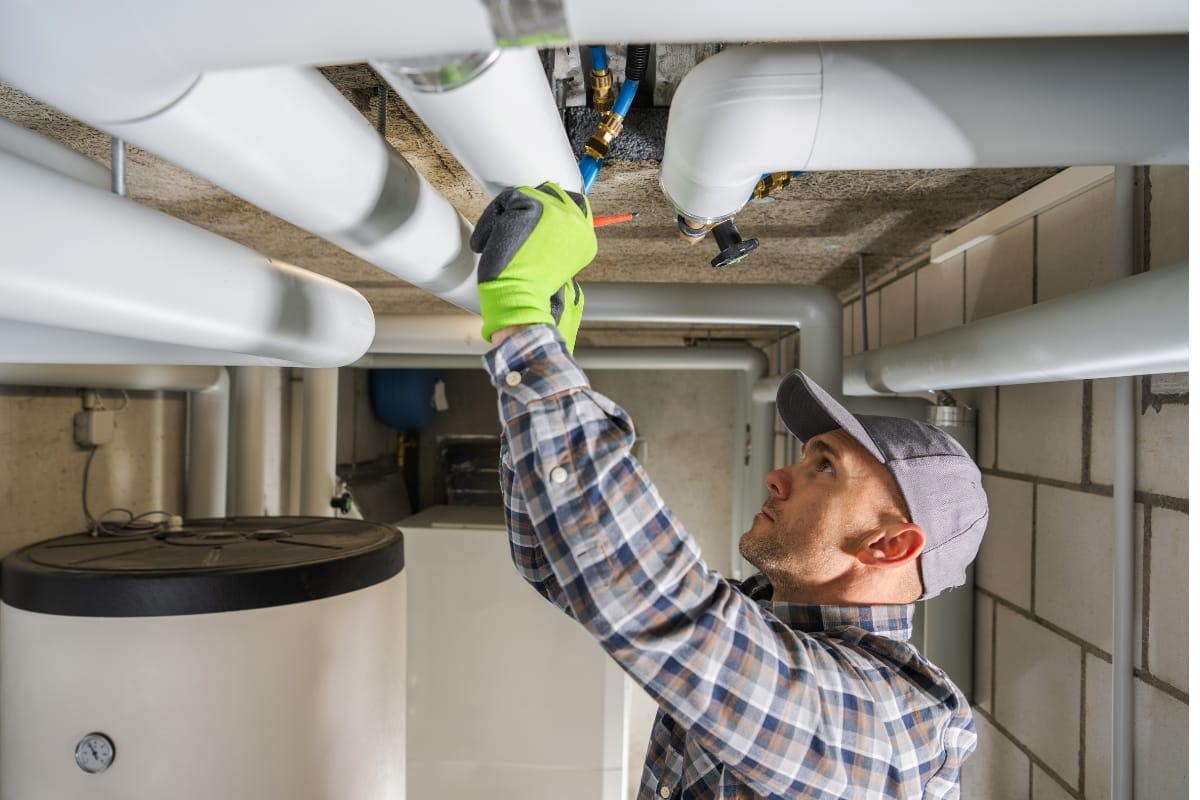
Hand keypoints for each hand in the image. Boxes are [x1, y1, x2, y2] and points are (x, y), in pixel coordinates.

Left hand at [471, 182, 595, 349]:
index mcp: (585, 235)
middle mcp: (576, 220)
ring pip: (522, 196)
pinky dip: (490, 223)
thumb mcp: (553, 262)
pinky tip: (487, 245)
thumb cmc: (531, 287)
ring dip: (505, 218)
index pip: (573, 202)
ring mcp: (556, 211)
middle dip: (526, 207)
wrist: (521, 298)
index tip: (531, 221)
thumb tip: (539, 221)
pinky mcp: (532, 207)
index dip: (548, 206)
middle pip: (547, 192)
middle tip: (509, 230)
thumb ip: (555, 238)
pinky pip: (503, 202)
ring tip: (500, 245)